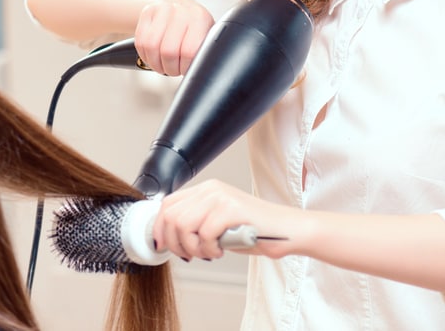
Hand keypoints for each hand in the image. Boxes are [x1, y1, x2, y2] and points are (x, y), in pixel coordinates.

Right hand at [135, 0, 214, 75]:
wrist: (181, 7)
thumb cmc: (195, 27)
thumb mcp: (206, 37)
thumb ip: (203, 53)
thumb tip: (195, 70)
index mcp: (199, 18)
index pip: (189, 51)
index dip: (185, 67)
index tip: (185, 70)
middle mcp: (180, 11)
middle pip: (168, 51)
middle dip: (170, 68)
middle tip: (174, 69)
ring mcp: (162, 9)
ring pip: (151, 47)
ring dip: (156, 64)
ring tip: (163, 65)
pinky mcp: (147, 13)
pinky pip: (141, 42)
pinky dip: (145, 56)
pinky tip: (154, 56)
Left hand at [152, 180, 299, 260]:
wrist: (286, 231)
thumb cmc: (254, 231)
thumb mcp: (218, 223)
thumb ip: (195, 223)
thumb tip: (168, 237)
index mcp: (206, 189)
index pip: (168, 203)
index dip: (159, 227)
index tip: (162, 245)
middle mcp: (211, 189)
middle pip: (171, 216)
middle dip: (174, 243)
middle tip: (191, 255)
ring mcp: (221, 197)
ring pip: (183, 225)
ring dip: (193, 248)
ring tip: (209, 253)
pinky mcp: (231, 209)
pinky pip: (204, 234)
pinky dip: (209, 249)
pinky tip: (221, 250)